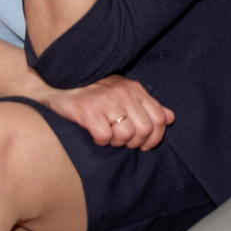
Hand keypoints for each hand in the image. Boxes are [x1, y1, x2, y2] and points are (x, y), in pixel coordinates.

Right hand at [45, 75, 174, 149]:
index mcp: (135, 89)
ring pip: (126, 134)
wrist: (59, 85)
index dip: (155, 138)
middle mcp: (123, 93)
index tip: (143, 145)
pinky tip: (94, 134)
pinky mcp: (87, 111)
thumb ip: (148, 105)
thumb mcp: (124, 94)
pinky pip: (104, 136)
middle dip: (134, 142)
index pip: (159, 119)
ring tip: (107, 136)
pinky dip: (100, 140)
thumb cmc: (94, 93)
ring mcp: (105, 101)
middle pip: (145, 130)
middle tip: (121, 141)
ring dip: (117, 142)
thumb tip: (171, 117)